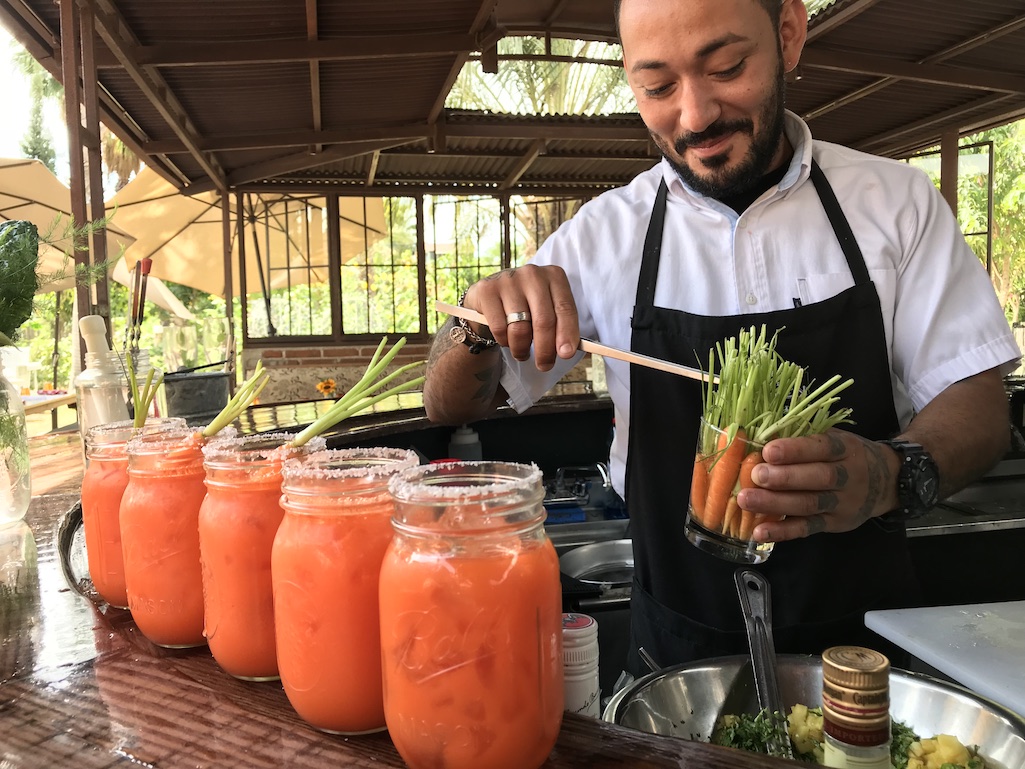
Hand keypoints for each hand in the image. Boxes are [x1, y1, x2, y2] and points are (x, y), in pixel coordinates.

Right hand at [463, 264, 579, 370]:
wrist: (491, 297)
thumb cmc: (526, 307)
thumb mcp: (548, 311)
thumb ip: (561, 327)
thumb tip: (567, 351)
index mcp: (554, 276)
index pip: (565, 308)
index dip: (567, 334)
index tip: (566, 354)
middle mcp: (532, 274)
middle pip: (543, 321)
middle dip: (545, 350)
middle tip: (544, 365)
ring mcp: (508, 280)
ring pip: (520, 328)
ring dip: (522, 349)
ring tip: (522, 352)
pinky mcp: (487, 290)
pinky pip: (500, 328)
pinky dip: (504, 341)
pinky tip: (506, 339)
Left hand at [734, 429, 899, 541]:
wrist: (887, 482)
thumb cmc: (847, 455)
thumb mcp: (836, 438)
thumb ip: (805, 437)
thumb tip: (762, 433)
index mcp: (846, 449)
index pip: (823, 448)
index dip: (796, 450)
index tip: (769, 450)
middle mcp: (848, 476)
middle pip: (818, 478)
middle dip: (784, 477)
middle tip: (755, 475)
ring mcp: (842, 503)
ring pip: (809, 505)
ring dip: (775, 504)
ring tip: (746, 500)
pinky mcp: (834, 524)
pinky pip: (807, 529)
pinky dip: (783, 532)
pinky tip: (760, 532)